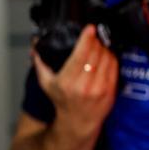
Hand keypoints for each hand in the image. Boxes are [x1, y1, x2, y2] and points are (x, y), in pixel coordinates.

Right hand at [31, 25, 118, 141]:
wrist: (78, 121)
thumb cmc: (62, 102)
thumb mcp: (46, 83)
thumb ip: (40, 63)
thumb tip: (34, 46)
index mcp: (67, 81)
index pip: (80, 55)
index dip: (87, 39)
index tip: (90, 28)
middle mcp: (84, 85)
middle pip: (95, 54)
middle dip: (96, 41)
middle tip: (94, 35)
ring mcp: (99, 89)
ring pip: (106, 58)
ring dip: (104, 48)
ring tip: (99, 44)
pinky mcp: (111, 91)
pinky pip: (114, 67)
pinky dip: (111, 57)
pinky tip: (106, 55)